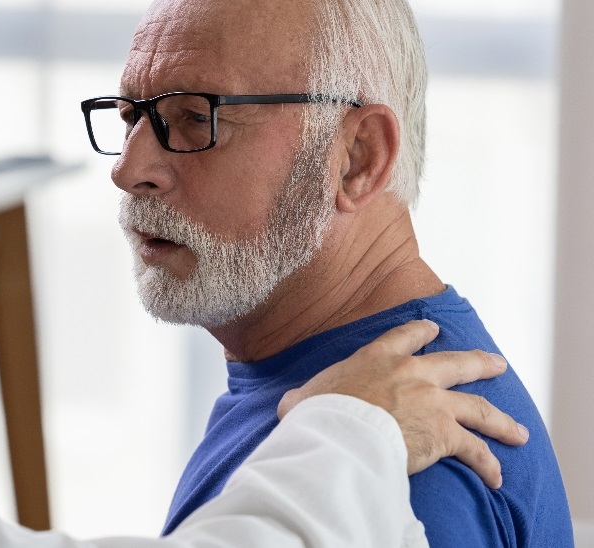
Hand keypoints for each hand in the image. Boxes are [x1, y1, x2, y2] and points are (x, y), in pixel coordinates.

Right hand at [277, 319, 528, 488]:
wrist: (339, 431)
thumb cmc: (317, 412)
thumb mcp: (303, 396)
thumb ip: (303, 395)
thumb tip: (289, 403)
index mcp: (378, 358)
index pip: (404, 337)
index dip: (421, 332)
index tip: (433, 329)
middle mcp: (413, 374)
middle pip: (457, 363)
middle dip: (480, 363)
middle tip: (496, 364)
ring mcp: (434, 402)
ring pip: (478, 407)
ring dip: (501, 420)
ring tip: (517, 430)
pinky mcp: (445, 434)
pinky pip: (475, 450)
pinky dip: (489, 464)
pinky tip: (497, 477)